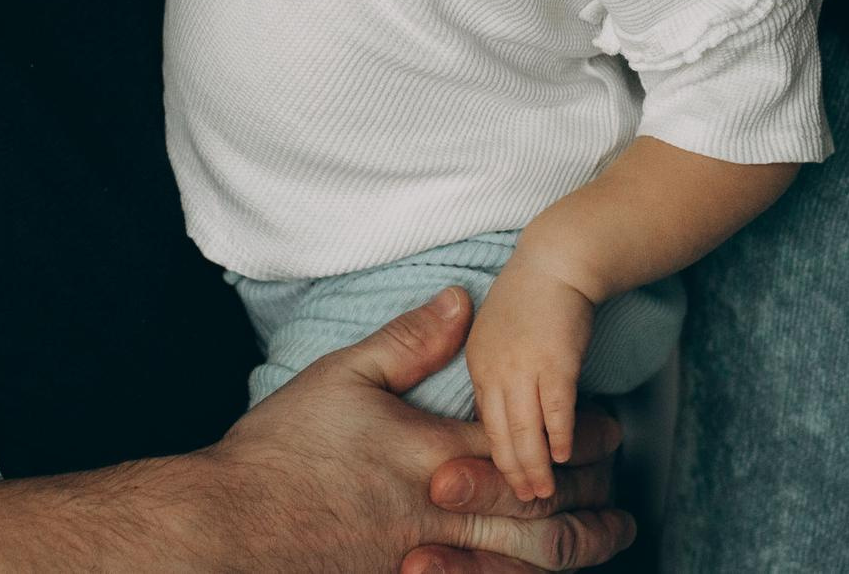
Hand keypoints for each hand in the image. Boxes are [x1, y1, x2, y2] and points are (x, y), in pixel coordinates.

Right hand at [195, 286, 631, 573]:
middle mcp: (442, 513)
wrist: (226, 533)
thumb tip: (462, 302)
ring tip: (607, 540)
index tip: (609, 428)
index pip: (530, 441)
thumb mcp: (341, 377)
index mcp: (433, 453)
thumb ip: (409, 342)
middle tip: (622, 490)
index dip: (578, 436)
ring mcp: (428, 562)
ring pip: (525, 564)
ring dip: (576, 550)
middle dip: (594, 499)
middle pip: (543, 511)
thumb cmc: (280, 454)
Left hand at [467, 261, 599, 501]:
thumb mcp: (495, 332)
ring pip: (523, 431)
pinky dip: (558, 439)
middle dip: (509, 473)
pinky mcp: (555, 363)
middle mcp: (493, 368)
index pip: (480, 422)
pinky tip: (563, 457)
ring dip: (533, 466)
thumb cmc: (532, 295)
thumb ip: (494, 371)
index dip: (491, 456)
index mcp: (477, 362)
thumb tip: (498, 410)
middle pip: (498, 434)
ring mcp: (523, 366)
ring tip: (542, 493)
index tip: (500, 482)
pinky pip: (555, 413)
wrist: (558, 260)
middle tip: (520, 503)